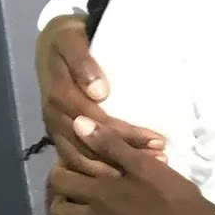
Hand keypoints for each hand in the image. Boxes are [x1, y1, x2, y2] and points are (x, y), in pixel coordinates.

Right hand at [36, 13, 164, 172]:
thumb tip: (99, 92)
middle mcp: (55, 117)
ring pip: (84, 159)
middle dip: (126, 154)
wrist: (53, 45)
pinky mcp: (63, 139)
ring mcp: (58, 131)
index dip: (123, 132)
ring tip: (152, 166)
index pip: (94, 121)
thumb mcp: (72, 40)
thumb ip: (82, 62)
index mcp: (58, 94)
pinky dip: (104, 171)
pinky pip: (80, 162)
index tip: (155, 139)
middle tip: (161, 157)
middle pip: (90, 145)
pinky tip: (127, 175)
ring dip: (117, 167)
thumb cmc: (72, 41)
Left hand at [51, 122, 214, 214]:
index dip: (59, 170)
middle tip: (72, 192)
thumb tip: (78, 124)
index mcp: (98, 192)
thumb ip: (109, 144)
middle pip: (59, 210)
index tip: (69, 165)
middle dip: (60, 199)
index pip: (61, 180)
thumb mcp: (142, 164)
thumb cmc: (172, 195)